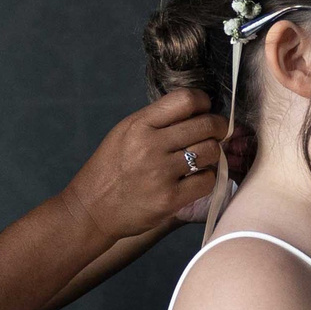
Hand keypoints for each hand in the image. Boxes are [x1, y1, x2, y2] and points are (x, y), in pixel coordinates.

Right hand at [63, 90, 226, 240]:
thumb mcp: (125, 133)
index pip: (186, 100)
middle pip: (206, 125)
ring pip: (211, 152)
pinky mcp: (170, 199)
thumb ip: (157, 120)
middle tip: (217, 133)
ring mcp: (160, 173)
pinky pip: (207, 181)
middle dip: (218, 127)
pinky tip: (196, 179)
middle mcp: (150, 146)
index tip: (205, 110)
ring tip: (202, 158)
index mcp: (139, 124)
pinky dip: (207, 179)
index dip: (203, 102)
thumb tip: (196, 110)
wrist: (92, 209)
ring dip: (212, 153)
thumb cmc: (111, 169)